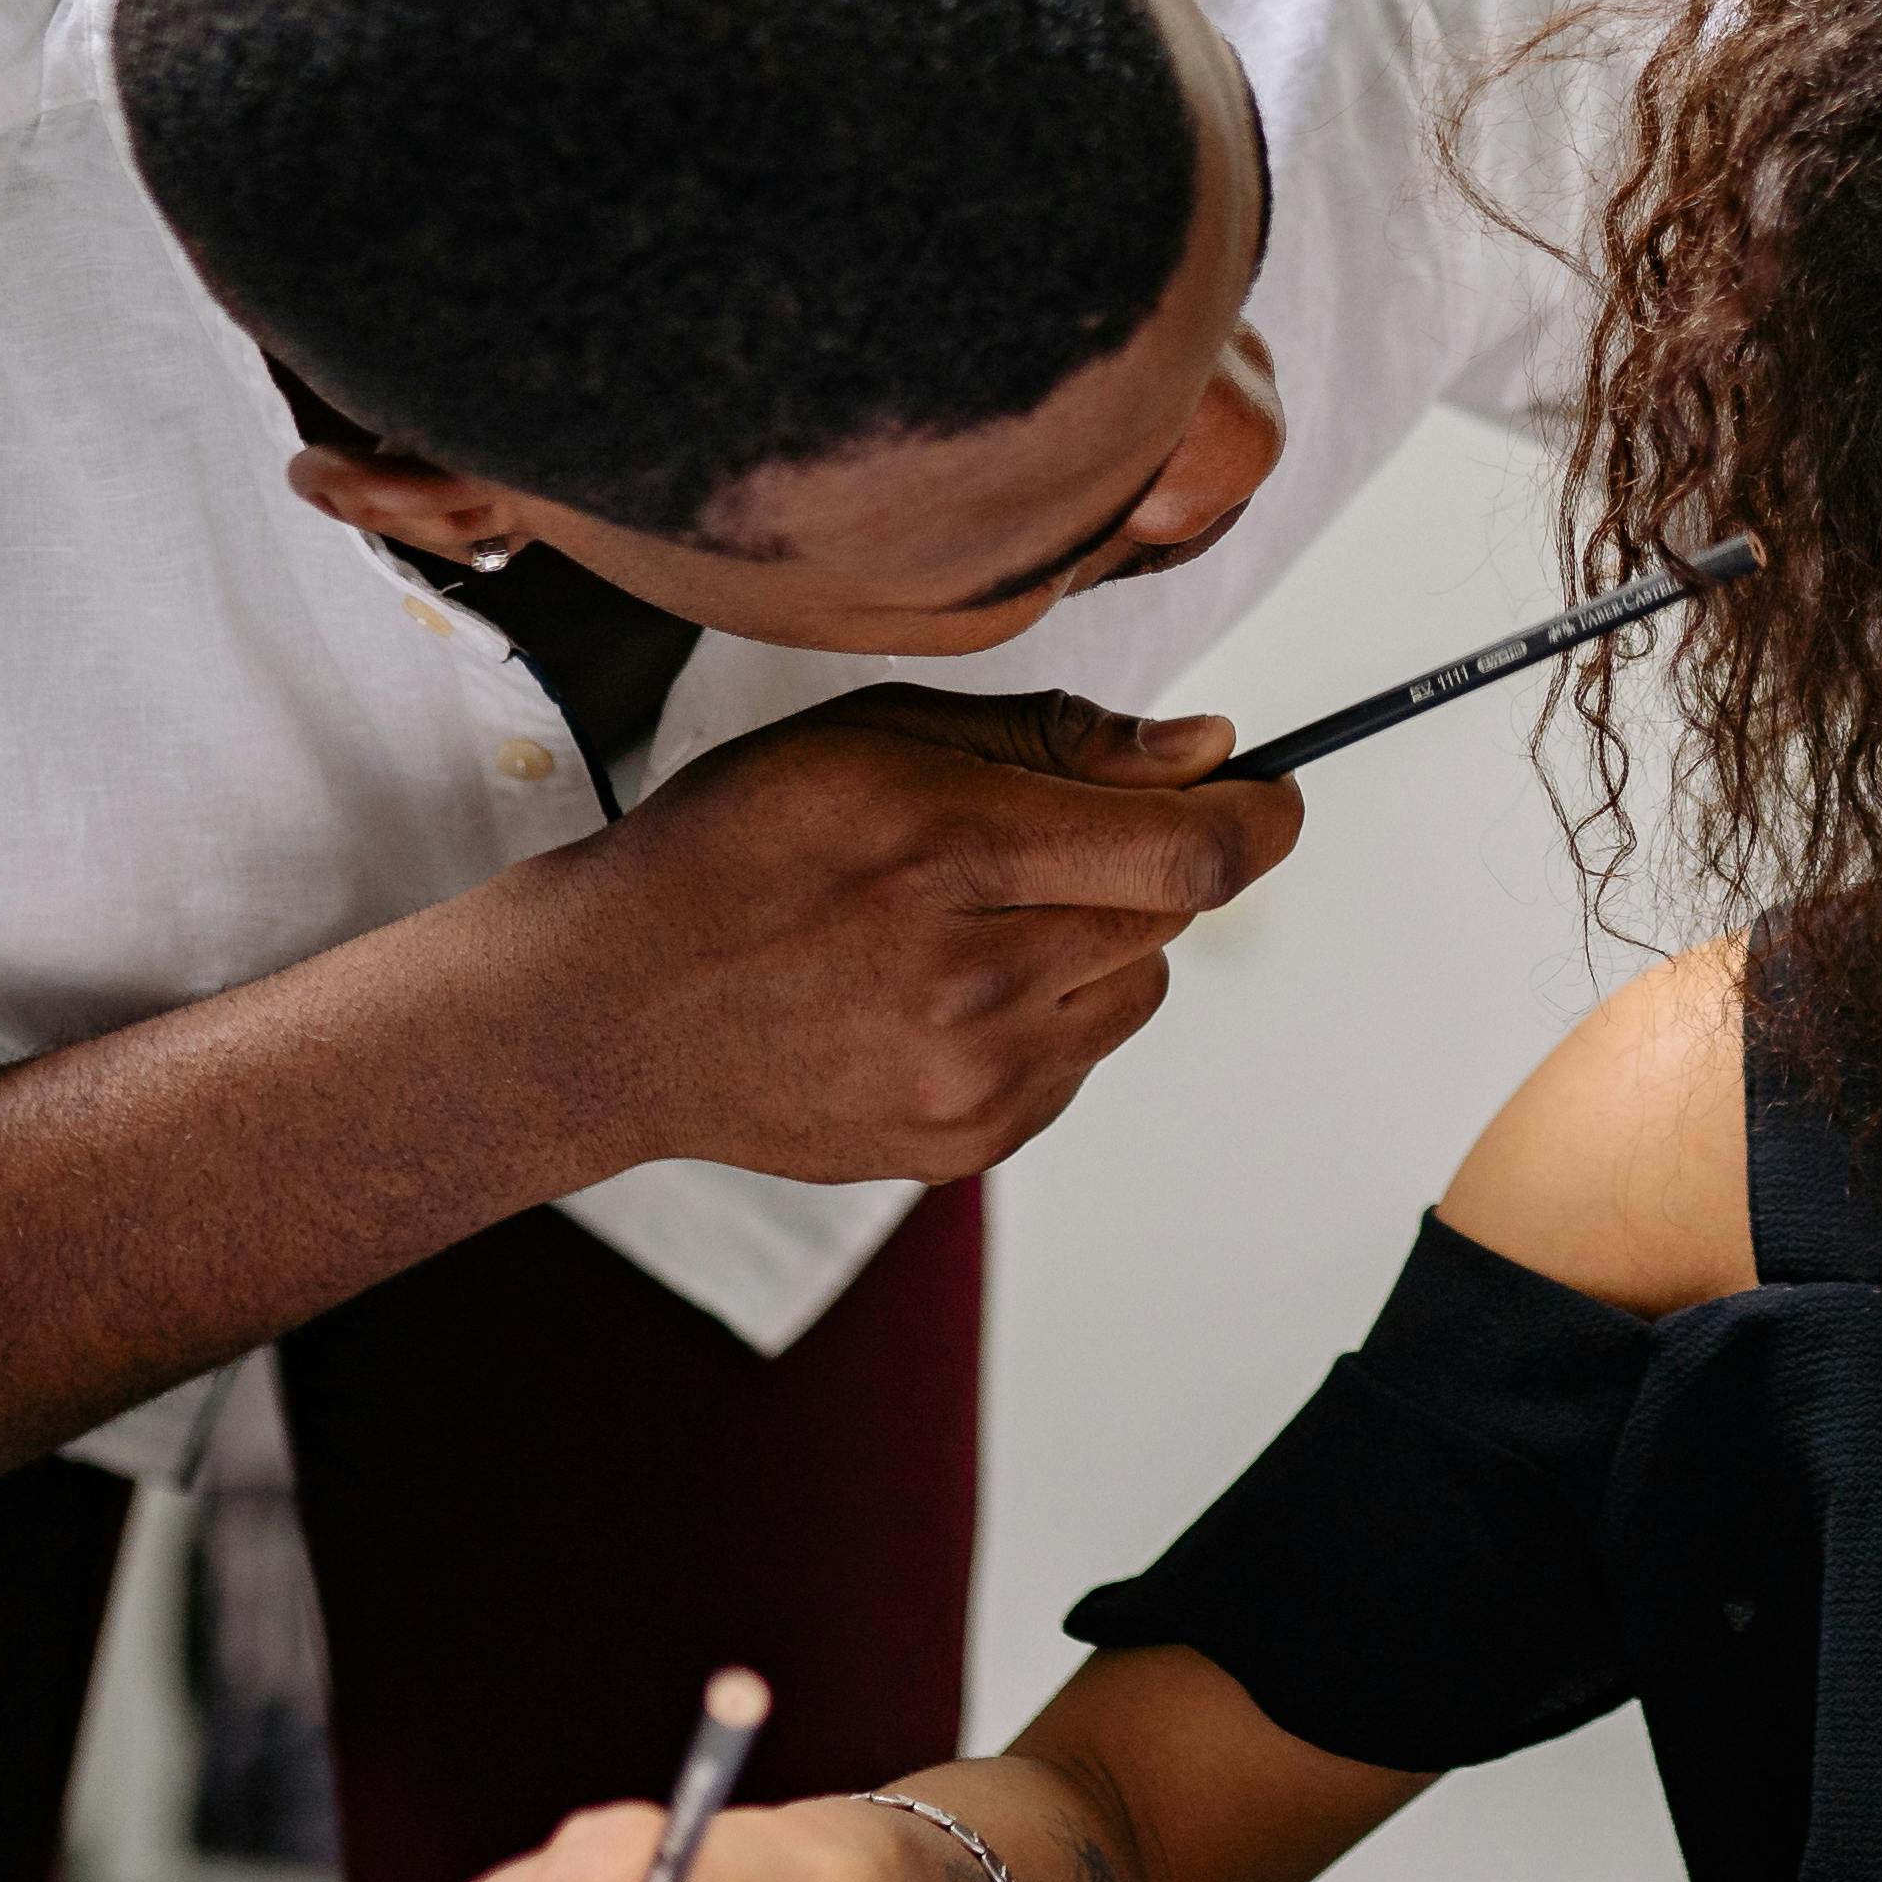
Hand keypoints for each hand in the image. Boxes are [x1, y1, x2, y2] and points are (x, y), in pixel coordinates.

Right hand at [544, 689, 1302, 1182]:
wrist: (613, 1011)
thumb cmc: (739, 848)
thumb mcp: (877, 738)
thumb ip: (1057, 741)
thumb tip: (1208, 752)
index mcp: (950, 849)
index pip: (1190, 849)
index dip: (1259, 814)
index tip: (1268, 789)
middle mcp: (972, 978)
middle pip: (1171, 913)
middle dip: (1153, 860)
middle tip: (1055, 837)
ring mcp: (973, 1078)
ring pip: (1139, 989)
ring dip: (1103, 940)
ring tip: (982, 916)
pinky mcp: (966, 1144)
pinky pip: (1082, 1060)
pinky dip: (1053, 1013)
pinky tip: (947, 987)